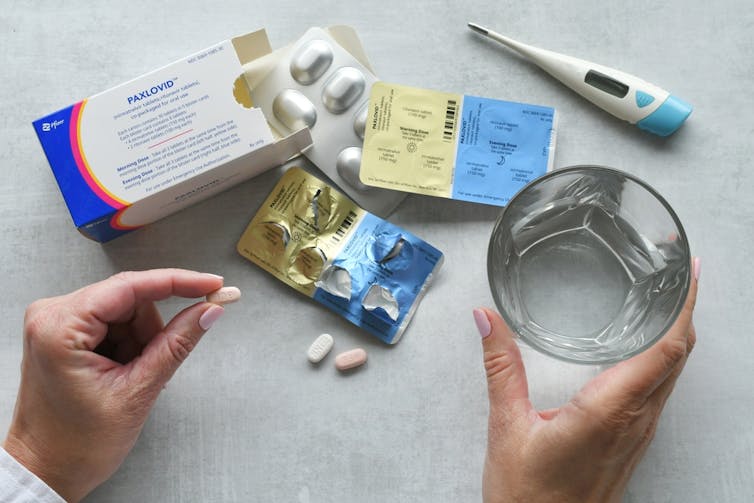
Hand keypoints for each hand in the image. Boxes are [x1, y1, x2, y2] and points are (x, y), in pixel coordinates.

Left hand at [3, 269, 226, 501]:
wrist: (47, 469)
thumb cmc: (76, 443)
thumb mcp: (138, 392)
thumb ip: (177, 344)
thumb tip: (208, 311)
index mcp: (61, 327)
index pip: (130, 287)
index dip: (177, 282)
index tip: (212, 284)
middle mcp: (52, 315)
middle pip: (129, 299)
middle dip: (153, 329)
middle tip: (158, 364)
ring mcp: (56, 322)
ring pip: (125, 311)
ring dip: (142, 340)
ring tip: (133, 377)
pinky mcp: (63, 332)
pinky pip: (113, 322)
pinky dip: (130, 345)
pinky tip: (124, 372)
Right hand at [474, 259, 699, 502]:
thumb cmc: (527, 496)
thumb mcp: (507, 426)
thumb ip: (501, 367)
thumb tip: (488, 320)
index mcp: (608, 411)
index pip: (664, 350)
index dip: (683, 308)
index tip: (689, 274)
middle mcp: (634, 422)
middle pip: (678, 357)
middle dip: (686, 311)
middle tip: (682, 273)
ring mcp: (637, 435)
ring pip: (672, 375)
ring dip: (677, 334)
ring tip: (670, 300)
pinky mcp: (631, 443)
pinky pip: (660, 392)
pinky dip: (663, 360)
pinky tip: (647, 349)